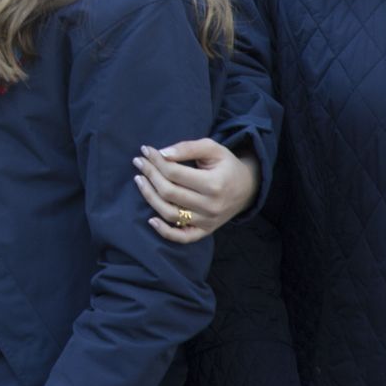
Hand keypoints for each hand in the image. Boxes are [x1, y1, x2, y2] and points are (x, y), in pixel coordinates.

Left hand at [136, 139, 260, 242]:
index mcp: (214, 184)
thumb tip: (162, 153)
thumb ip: (187, 148)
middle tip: (139, 161)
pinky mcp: (205, 231)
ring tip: (139, 179)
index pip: (174, 173)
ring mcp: (207, 221)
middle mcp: (211, 206)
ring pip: (169, 213)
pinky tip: (150, 219)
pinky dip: (165, 231)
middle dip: (149, 174)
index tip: (146, 150)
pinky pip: (182, 237)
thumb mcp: (212, 149)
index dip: (156, 160)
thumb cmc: (226, 165)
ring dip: (149, 196)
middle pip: (169, 192)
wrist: (247, 188)